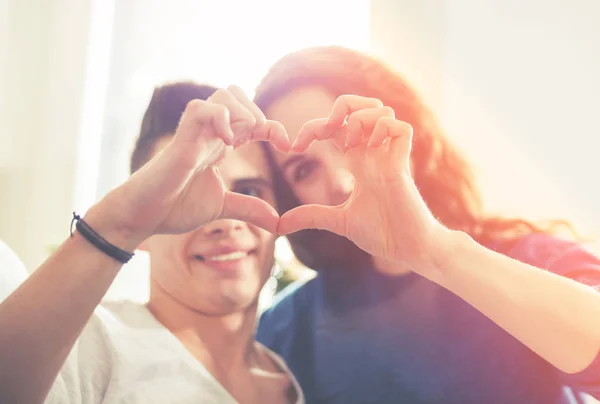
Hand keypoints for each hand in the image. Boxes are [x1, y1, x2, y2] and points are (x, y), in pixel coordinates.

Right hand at [91, 86, 289, 247]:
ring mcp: (196, 133)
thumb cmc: (176, 207)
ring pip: (223, 94)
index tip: (288, 146)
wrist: (145, 217)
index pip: (252, 119)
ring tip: (241, 141)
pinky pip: (202, 108)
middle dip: (258, 111)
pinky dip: (219, 117)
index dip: (273, 127)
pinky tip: (226, 143)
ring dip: (243, 112)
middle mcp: (209, 133)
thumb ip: (249, 208)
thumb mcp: (222, 207)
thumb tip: (278, 222)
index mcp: (219, 144)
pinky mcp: (182, 139)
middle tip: (262, 137)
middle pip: (237, 94)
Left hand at [278, 95, 446, 272]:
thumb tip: (279, 225)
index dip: (312, 128)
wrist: (408, 250)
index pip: (336, 128)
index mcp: (358, 162)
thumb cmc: (382, 234)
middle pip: (362, 107)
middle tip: (327, 129)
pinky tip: (372, 148)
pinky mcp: (404, 164)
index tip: (293, 147)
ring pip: (382, 111)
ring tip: (350, 142)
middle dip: (341, 107)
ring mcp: (389, 157)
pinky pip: (400, 127)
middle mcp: (373, 154)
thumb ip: (311, 217)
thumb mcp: (338, 221)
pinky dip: (384, 129)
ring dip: (361, 118)